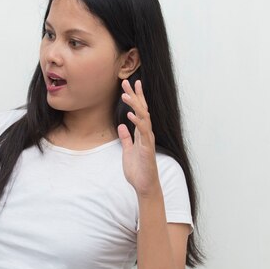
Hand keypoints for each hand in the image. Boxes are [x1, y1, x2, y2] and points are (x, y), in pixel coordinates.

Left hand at [117, 79, 160, 196]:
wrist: (144, 186)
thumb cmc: (138, 170)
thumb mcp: (128, 151)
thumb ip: (126, 138)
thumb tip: (122, 126)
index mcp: (141, 134)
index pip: (139, 112)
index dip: (135, 98)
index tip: (130, 84)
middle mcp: (146, 134)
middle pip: (142, 110)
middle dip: (135, 96)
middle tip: (127, 82)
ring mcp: (148, 140)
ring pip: (143, 118)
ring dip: (135, 106)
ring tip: (125, 95)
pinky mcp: (147, 148)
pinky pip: (143, 133)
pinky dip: (137, 123)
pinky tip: (130, 115)